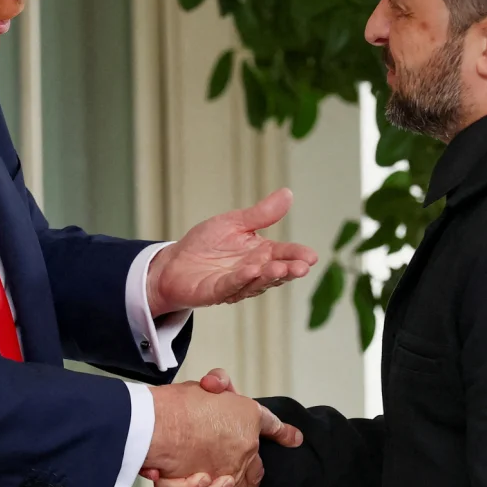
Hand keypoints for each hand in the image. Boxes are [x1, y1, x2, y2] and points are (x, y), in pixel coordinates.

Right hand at [143, 369, 299, 486]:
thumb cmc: (176, 404)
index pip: (272, 425)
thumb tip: (215, 383)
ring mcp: (229, 470)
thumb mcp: (204, 385)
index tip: (294, 438)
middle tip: (236, 470)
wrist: (155, 425)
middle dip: (251, 471)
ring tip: (209, 480)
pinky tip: (196, 486)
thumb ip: (217, 384)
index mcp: (249, 417)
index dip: (285, 432)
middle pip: (257, 469)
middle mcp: (245, 447)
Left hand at [146, 188, 318, 316]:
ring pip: (257, 282)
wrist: (175, 262)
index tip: (311, 256)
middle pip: (276, 272)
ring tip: (281, 268)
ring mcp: (236, 284)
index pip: (284, 254)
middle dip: (289, 270)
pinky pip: (230, 286)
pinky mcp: (216, 292)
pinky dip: (241, 279)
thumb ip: (261, 214)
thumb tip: (288, 194)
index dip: (297, 255)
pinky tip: (250, 271)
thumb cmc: (206, 244)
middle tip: (302, 267)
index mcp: (261, 253)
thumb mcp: (235, 223)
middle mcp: (253, 271)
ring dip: (269, 276)